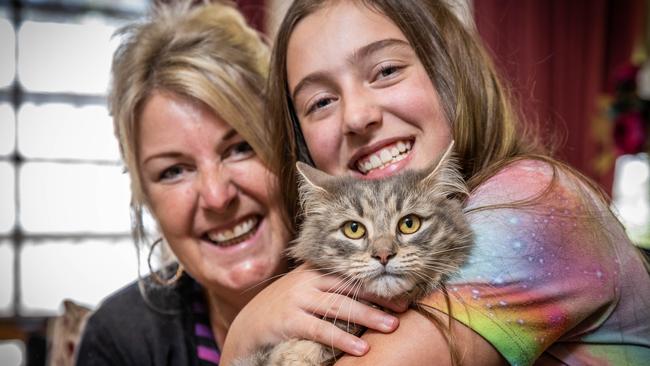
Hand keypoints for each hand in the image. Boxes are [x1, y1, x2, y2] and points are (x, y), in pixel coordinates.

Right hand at [220, 263, 407, 363]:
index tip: (401, 294)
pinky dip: (342, 339)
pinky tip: (360, 349)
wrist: (249, 325)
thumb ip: (330, 289)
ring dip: (367, 317)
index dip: (376, 284)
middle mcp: (307, 281)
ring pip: (339, 306)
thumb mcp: (306, 291)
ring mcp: (297, 299)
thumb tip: (368, 299)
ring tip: (390, 327)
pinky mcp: (289, 320)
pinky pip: (321, 329)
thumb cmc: (285, 309)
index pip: (350, 275)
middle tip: (403, 310)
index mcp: (314, 271)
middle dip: (378, 298)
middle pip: (349, 287)